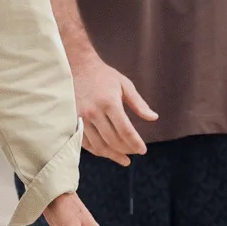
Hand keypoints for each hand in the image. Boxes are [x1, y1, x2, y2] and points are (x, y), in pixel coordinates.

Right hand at [71, 51, 156, 165]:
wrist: (77, 67)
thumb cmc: (104, 76)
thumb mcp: (125, 85)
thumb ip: (139, 104)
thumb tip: (153, 118)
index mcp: (109, 102)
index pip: (126, 131)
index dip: (136, 144)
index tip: (142, 150)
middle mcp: (94, 112)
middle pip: (113, 140)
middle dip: (126, 150)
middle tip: (135, 152)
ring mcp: (81, 118)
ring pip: (99, 145)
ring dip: (112, 155)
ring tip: (123, 158)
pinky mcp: (72, 121)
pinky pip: (85, 143)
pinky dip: (98, 151)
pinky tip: (108, 152)